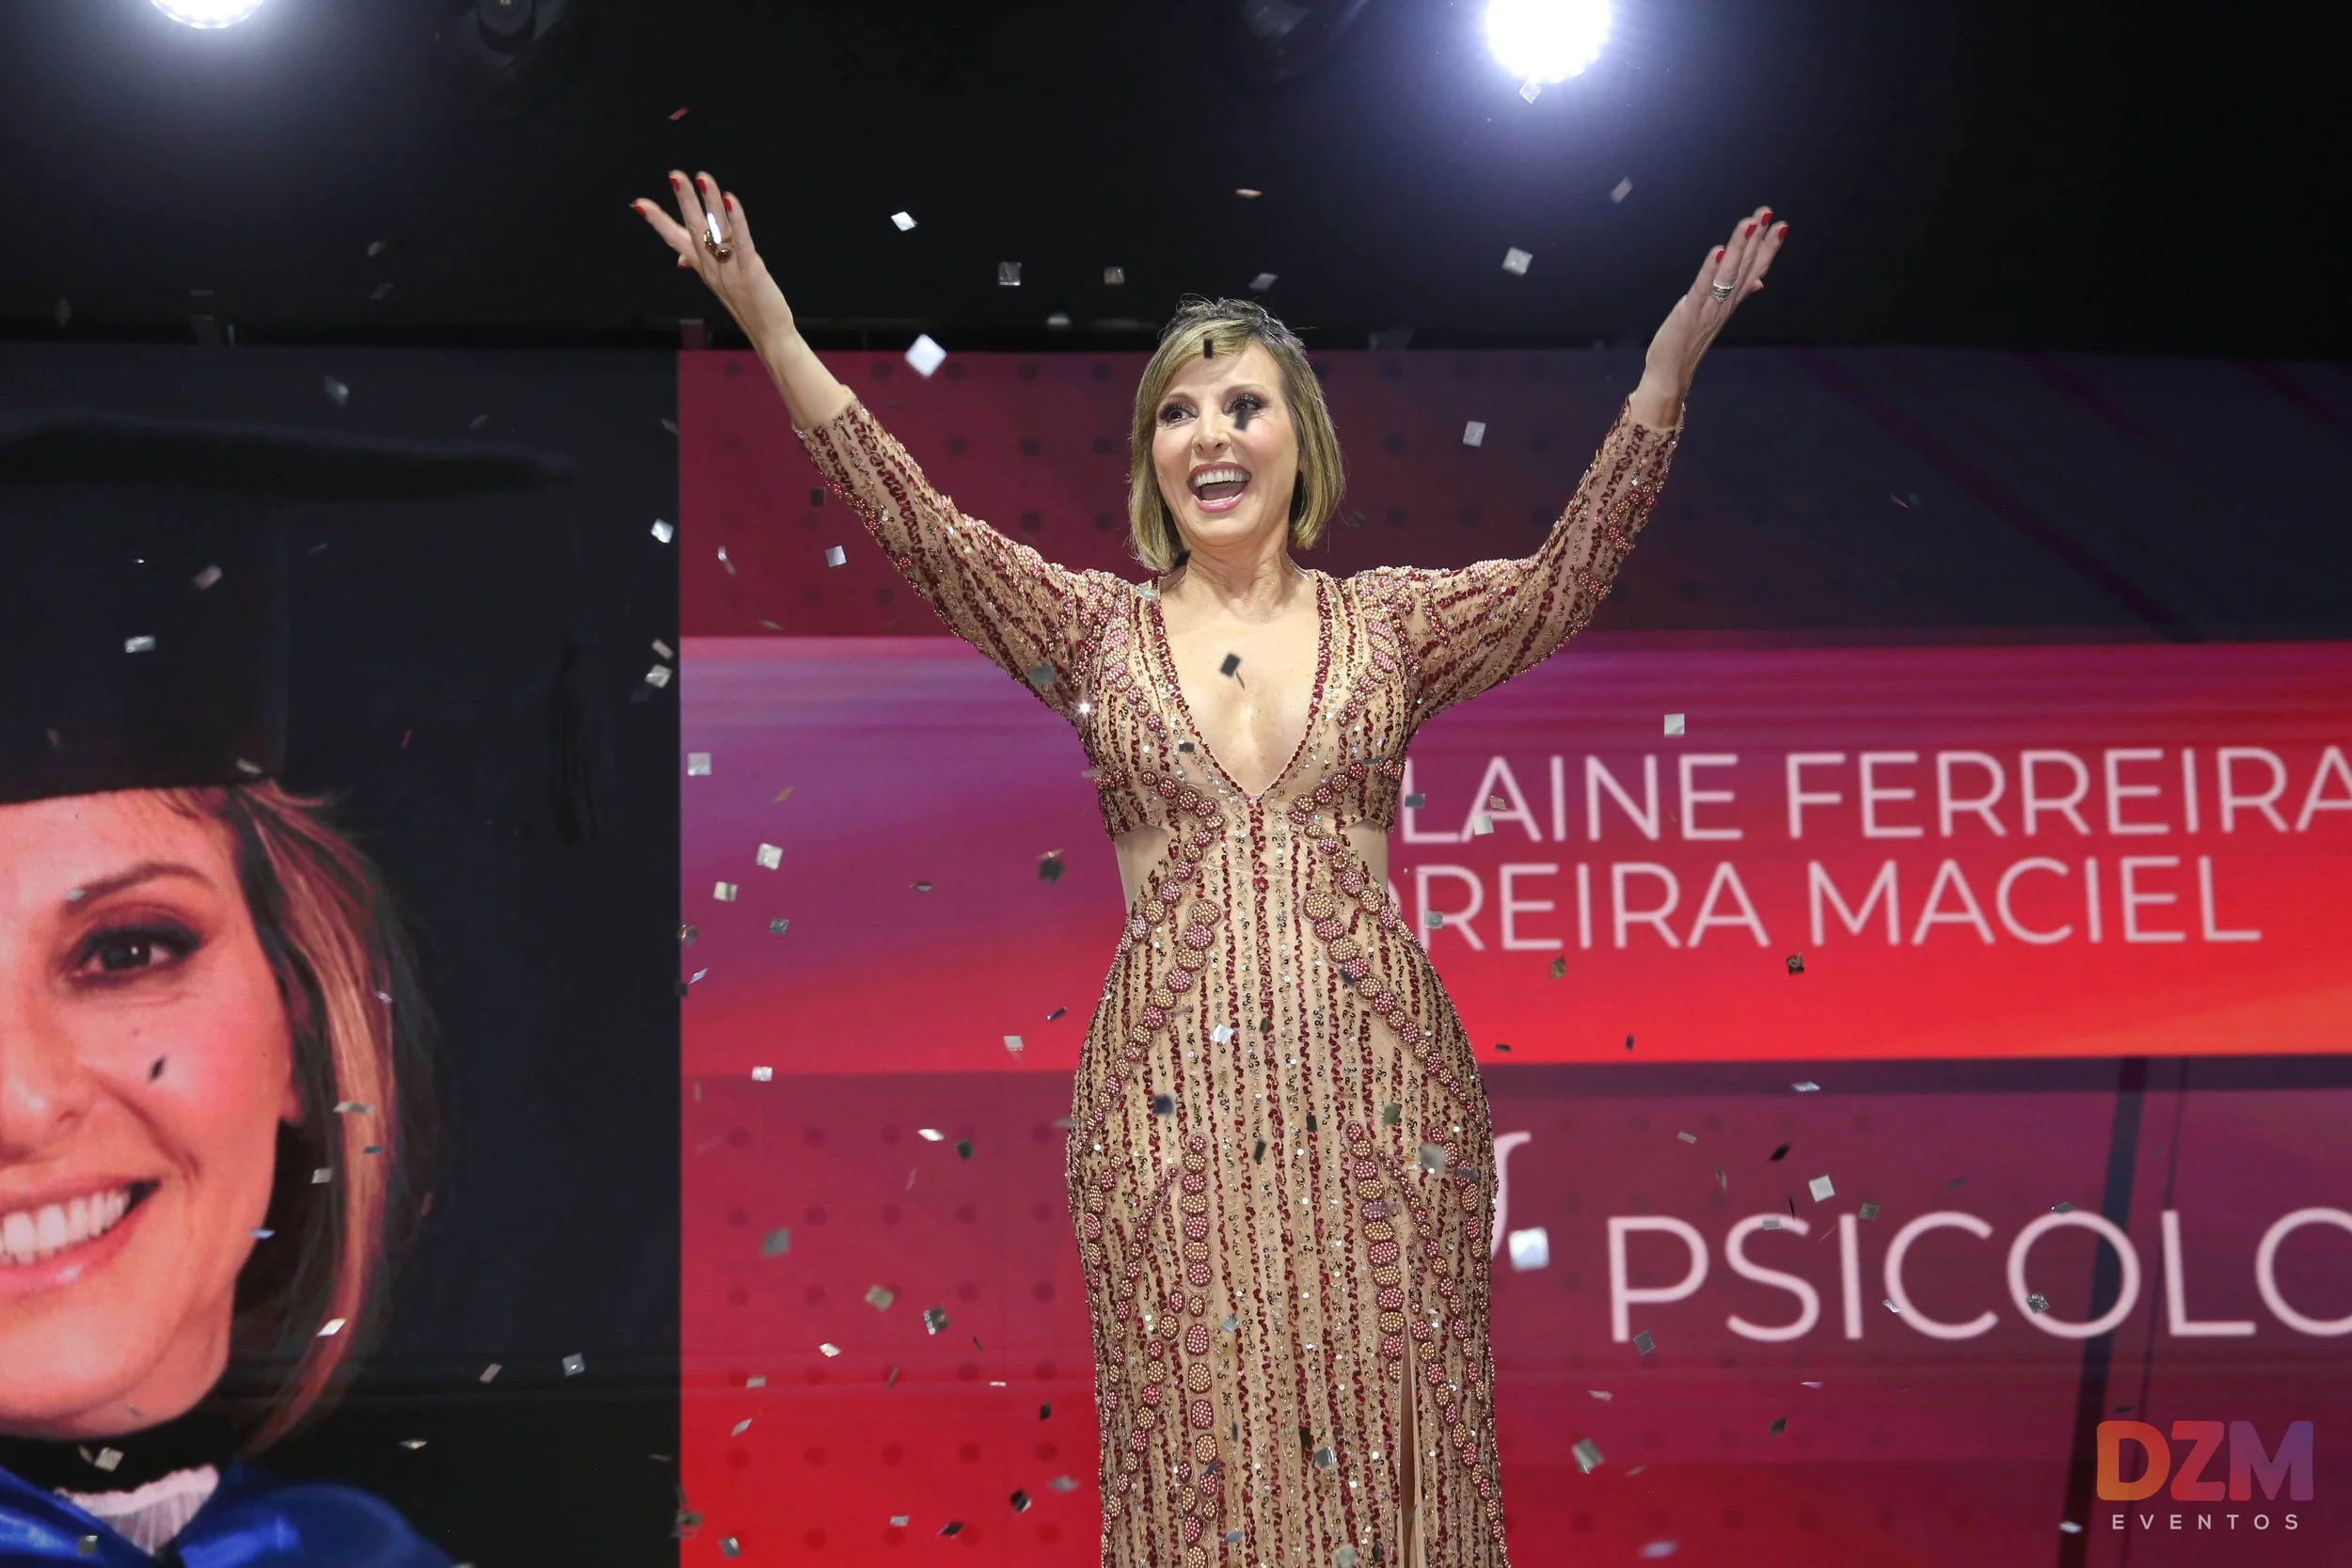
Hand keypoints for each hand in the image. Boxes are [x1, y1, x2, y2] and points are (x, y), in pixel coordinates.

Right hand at [631, 170, 795, 349]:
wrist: (769, 336)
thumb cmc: (747, 306)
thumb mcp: (719, 285)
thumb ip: (699, 266)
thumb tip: (679, 259)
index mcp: (703, 268)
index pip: (675, 241)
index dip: (658, 222)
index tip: (638, 204)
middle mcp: (712, 268)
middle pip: (694, 230)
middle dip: (684, 201)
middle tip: (675, 175)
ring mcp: (729, 271)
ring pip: (716, 231)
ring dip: (710, 202)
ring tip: (703, 178)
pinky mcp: (750, 272)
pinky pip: (740, 241)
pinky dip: (736, 220)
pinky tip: (731, 200)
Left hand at [1634, 205, 1788, 417]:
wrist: (1671, 373)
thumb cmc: (1690, 341)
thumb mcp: (1717, 314)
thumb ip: (1739, 295)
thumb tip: (1760, 281)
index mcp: (1731, 301)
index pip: (1755, 270)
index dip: (1768, 248)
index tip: (1781, 224)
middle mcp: (1725, 303)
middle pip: (1745, 267)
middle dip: (1757, 239)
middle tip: (1765, 212)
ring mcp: (1709, 309)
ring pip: (1729, 274)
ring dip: (1739, 247)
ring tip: (1748, 223)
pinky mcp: (1690, 314)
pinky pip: (1703, 289)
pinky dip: (1710, 270)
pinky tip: (1718, 252)